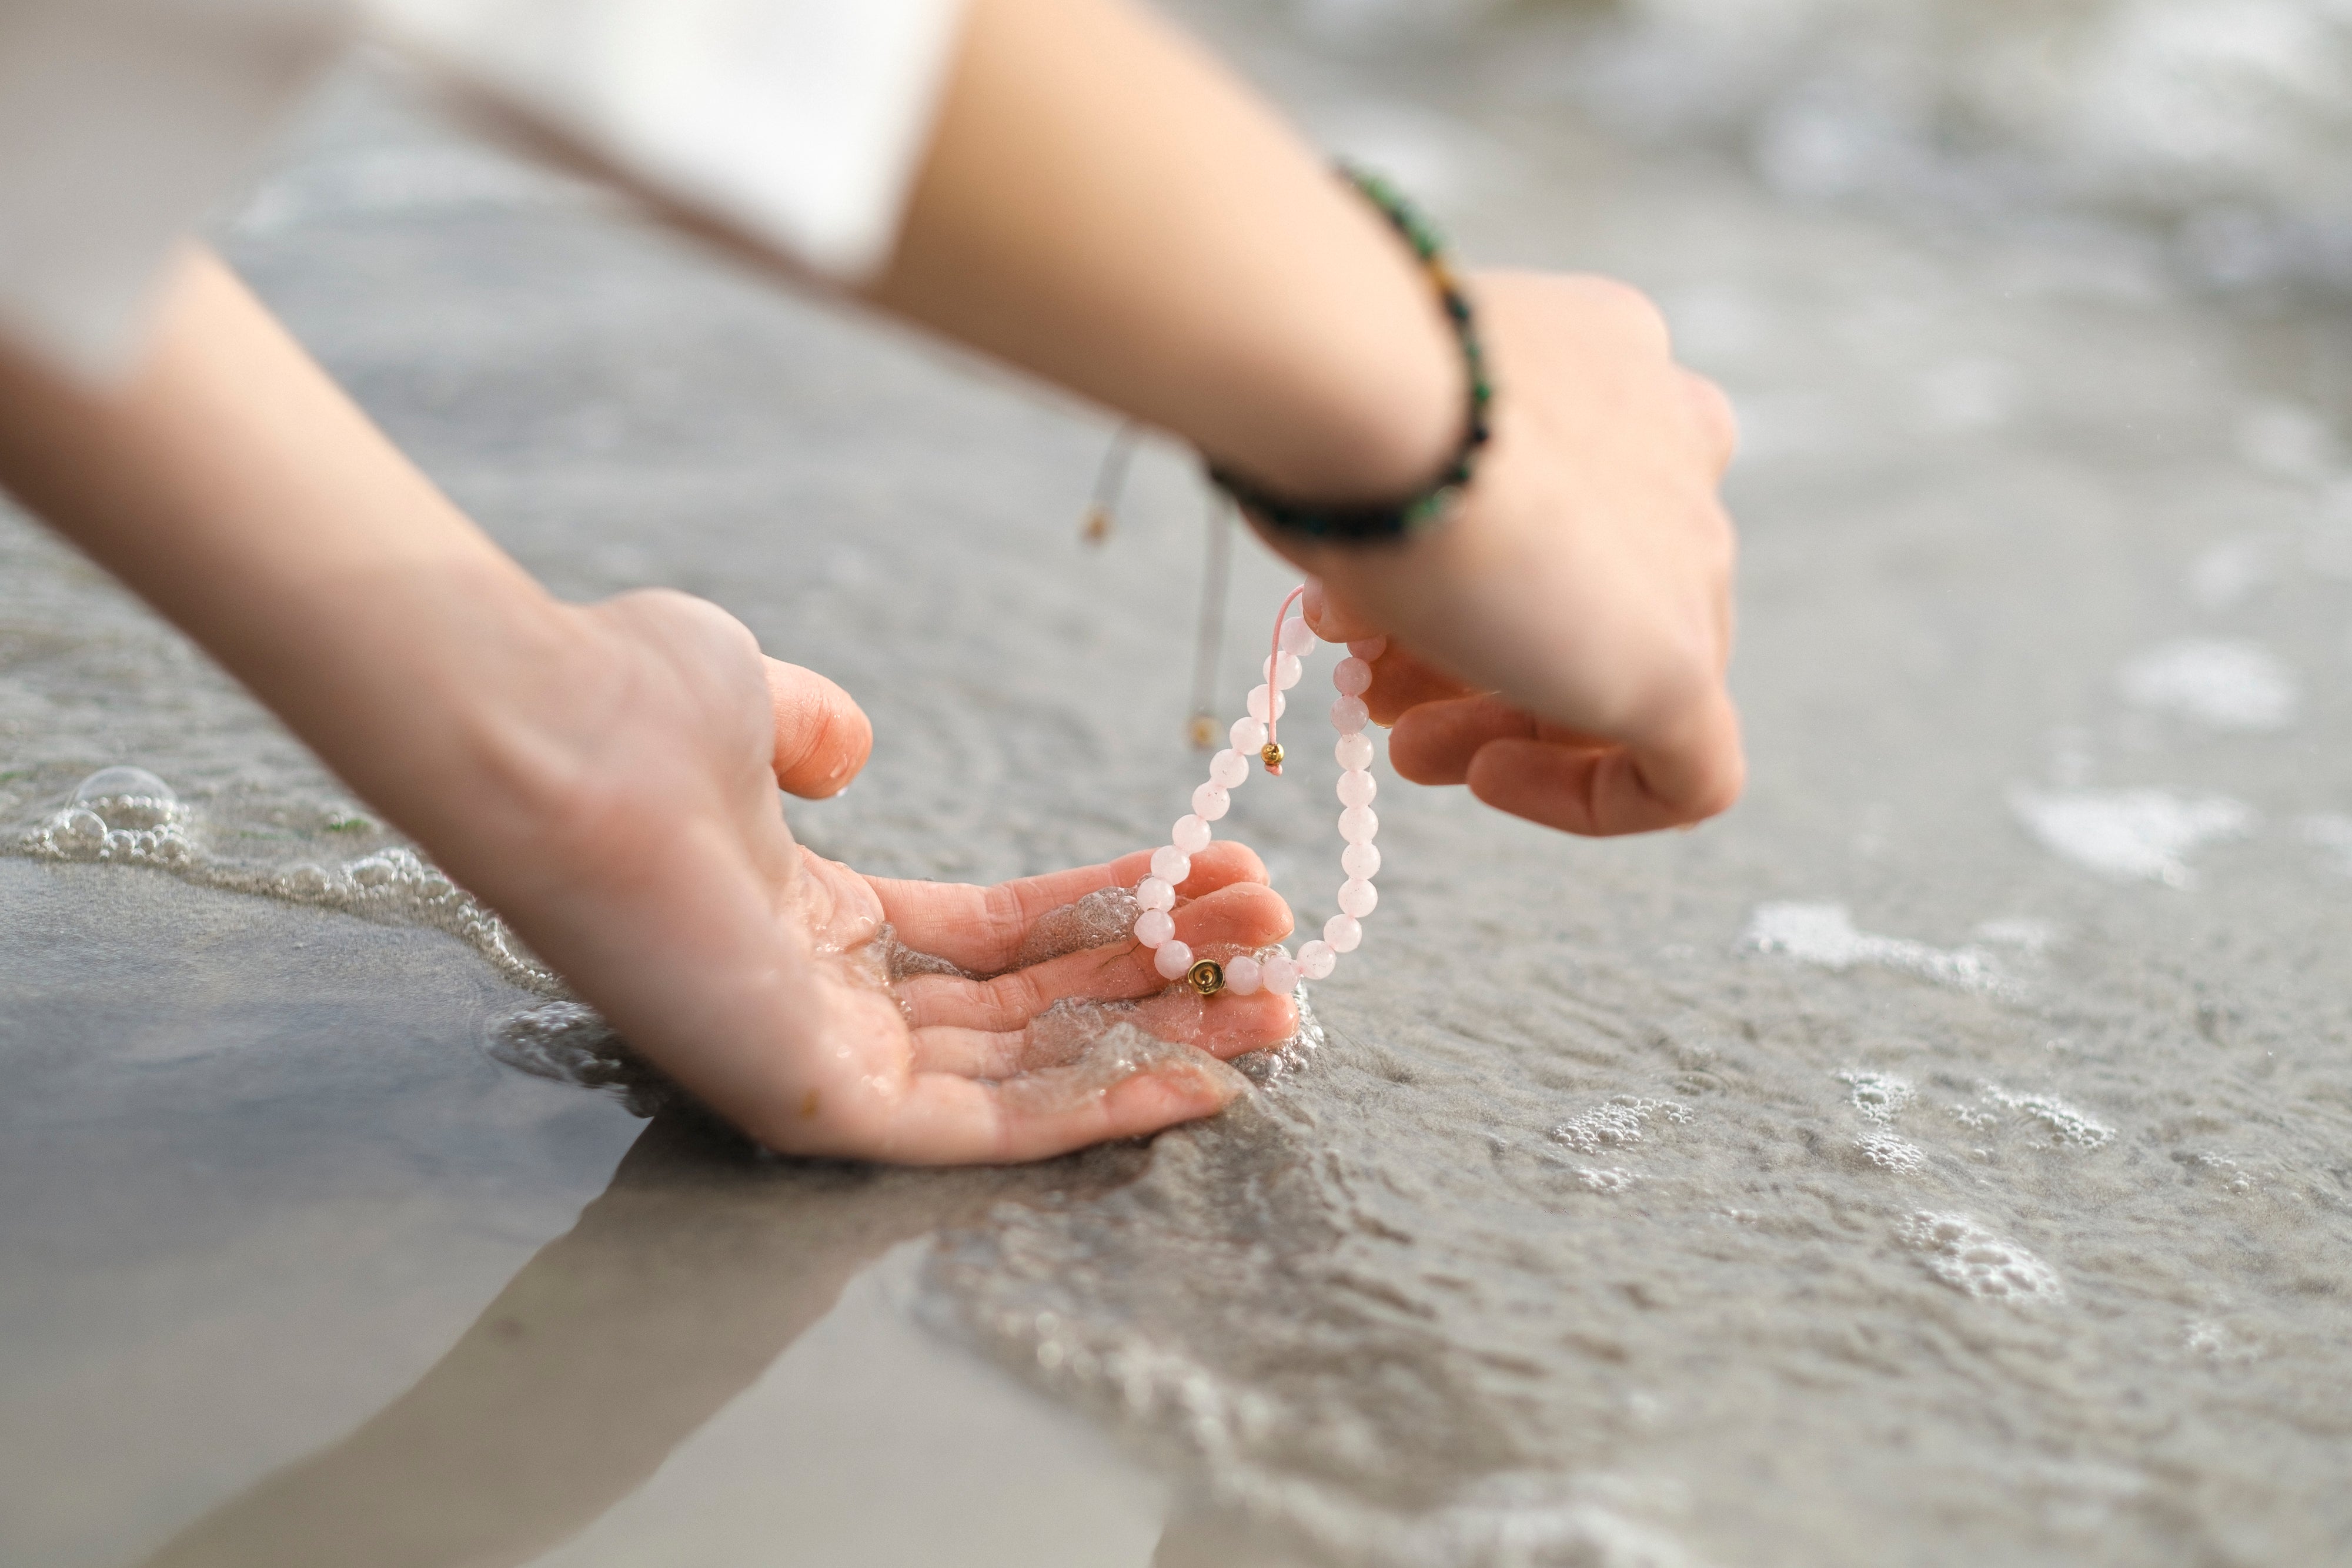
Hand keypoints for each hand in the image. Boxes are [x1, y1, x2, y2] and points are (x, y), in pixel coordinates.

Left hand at [449, 590, 1295, 1163]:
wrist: (549, 740)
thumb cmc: (631, 706)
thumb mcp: (754, 697)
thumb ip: (820, 729)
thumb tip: (855, 751)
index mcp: (816, 919)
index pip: (994, 938)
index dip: (1112, 915)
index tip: (1217, 883)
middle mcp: (826, 1001)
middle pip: (1031, 1012)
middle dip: (1164, 982)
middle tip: (1280, 952)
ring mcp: (824, 1060)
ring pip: (1028, 1074)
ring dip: (1160, 1044)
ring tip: (1282, 1009)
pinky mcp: (820, 1106)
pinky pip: (986, 1128)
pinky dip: (1099, 1110)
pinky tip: (1203, 1082)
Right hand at [1277, 271, 1743, 836]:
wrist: (1360, 387)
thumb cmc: (1330, 396)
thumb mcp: (1372, 448)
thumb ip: (1403, 510)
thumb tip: (1381, 595)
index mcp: (1612, 367)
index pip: (1572, 497)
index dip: (1471, 571)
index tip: (1372, 620)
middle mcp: (1676, 445)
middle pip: (1595, 588)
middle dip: (1474, 654)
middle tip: (1377, 696)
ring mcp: (1694, 553)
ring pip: (1627, 670)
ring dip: (1502, 720)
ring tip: (1403, 746)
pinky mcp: (1685, 663)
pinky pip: (1684, 772)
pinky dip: (1588, 796)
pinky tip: (1487, 779)